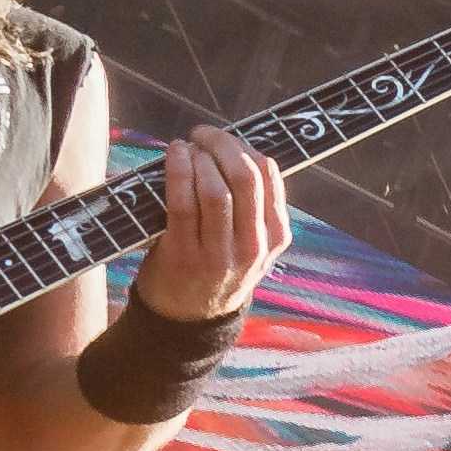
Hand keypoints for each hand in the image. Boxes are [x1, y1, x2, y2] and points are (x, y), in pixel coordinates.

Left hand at [131, 124, 291, 320]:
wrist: (190, 317)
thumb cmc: (218, 267)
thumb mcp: (252, 243)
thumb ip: (254, 207)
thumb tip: (236, 149)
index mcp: (276, 237)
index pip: (269, 177)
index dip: (246, 147)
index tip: (226, 138)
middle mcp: (253, 246)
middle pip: (245, 178)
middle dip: (223, 144)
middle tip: (204, 133)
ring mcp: (219, 254)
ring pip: (216, 189)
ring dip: (199, 157)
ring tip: (187, 147)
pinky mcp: (184, 255)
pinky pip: (183, 203)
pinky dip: (178, 171)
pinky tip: (174, 155)